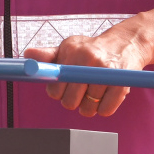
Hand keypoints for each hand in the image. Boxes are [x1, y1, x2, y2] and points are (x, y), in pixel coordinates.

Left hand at [24, 26, 150, 118]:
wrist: (126, 43)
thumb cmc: (92, 49)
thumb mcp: (69, 47)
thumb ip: (48, 55)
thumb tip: (27, 55)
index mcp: (72, 50)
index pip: (54, 86)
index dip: (57, 93)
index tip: (63, 89)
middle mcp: (88, 59)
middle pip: (70, 101)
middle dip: (73, 102)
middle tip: (80, 92)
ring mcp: (106, 72)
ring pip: (88, 109)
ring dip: (89, 107)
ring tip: (93, 93)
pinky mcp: (122, 84)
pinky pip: (105, 111)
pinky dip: (103, 109)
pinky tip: (105, 96)